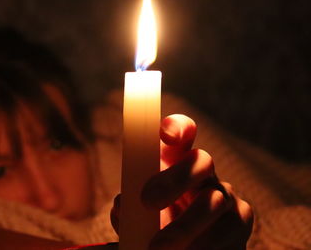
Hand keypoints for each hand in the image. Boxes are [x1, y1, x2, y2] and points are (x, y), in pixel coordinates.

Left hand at [111, 114, 252, 249]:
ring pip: (214, 201)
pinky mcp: (241, 221)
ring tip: (158, 248)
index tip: (166, 135)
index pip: (183, 131)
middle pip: (201, 160)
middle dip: (174, 179)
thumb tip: (122, 206)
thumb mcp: (138, 215)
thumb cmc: (154, 226)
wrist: (183, 249)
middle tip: (146, 201)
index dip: (177, 127)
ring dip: (184, 227)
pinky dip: (203, 247)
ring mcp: (226, 195)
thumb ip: (129, 207)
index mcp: (176, 162)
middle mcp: (204, 173)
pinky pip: (228, 233)